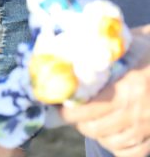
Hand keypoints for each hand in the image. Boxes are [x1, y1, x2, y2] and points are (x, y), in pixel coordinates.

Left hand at [60, 28, 149, 156]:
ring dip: (95, 133)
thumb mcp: (123, 48)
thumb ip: (97, 56)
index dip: (66, 112)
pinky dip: (117, 146)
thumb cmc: (144, 52)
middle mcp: (136, 110)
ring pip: (110, 142)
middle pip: (93, 128)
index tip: (54, 105)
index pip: (87, 109)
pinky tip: (110, 133)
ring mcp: (146, 125)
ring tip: (88, 120)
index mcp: (126, 88)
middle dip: (77, 122)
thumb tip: (65, 59)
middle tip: (70, 112)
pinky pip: (132, 152)